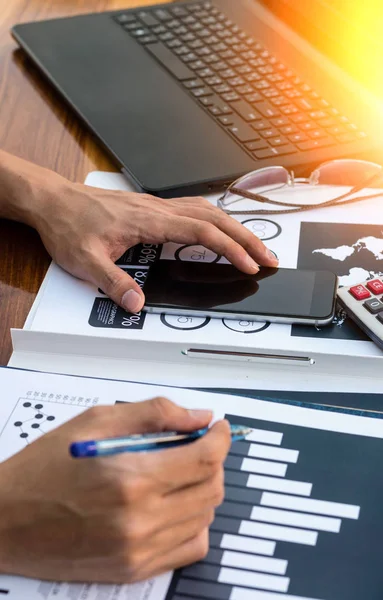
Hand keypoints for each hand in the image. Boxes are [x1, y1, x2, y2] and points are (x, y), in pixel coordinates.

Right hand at [0, 398, 230, 582]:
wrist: (7, 521)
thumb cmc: (43, 469)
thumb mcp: (96, 422)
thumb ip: (153, 414)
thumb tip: (197, 417)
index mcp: (131, 477)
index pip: (205, 457)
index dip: (219, 437)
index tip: (217, 427)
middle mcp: (140, 519)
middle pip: (211, 486)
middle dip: (212, 459)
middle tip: (196, 445)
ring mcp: (139, 550)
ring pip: (205, 516)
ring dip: (203, 487)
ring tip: (181, 471)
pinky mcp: (134, 569)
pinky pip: (191, 547)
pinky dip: (194, 521)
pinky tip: (175, 504)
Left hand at [21, 161, 277, 312]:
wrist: (54, 201)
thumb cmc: (69, 224)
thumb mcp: (85, 261)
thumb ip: (113, 283)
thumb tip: (137, 303)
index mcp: (149, 221)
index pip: (201, 232)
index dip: (230, 248)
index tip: (249, 264)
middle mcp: (158, 209)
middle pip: (215, 218)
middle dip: (247, 237)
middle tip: (269, 257)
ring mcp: (157, 206)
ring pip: (208, 210)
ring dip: (235, 227)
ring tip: (253, 246)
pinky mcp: (152, 208)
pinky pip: (194, 210)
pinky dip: (216, 221)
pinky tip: (218, 230)